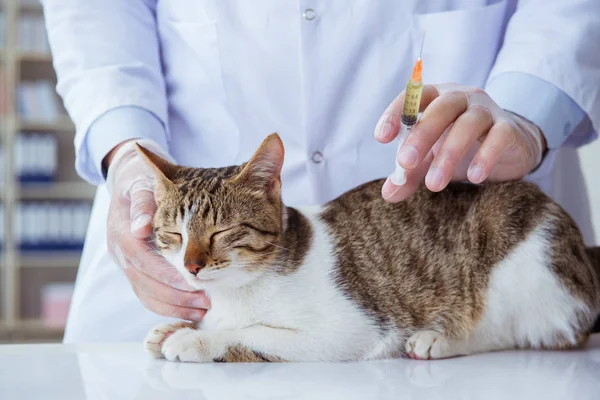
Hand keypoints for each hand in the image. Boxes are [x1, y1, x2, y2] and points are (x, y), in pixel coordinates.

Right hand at [105, 139, 209, 320]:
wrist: (129, 181)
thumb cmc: (142, 179)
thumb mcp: (143, 183)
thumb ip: (143, 203)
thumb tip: (141, 228)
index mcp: (122, 232)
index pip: (143, 260)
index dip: (167, 274)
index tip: (194, 282)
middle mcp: (120, 252)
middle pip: (145, 283)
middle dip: (175, 296)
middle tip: (205, 301)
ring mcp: (125, 263)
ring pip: (145, 293)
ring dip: (173, 306)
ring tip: (202, 309)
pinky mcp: (133, 269)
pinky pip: (147, 294)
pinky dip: (168, 305)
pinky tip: (190, 308)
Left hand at [375, 83, 546, 201]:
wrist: (508, 147)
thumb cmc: (460, 147)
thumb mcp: (430, 159)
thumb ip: (409, 174)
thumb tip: (388, 194)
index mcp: (436, 98)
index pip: (414, 97)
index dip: (396, 113)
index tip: (381, 137)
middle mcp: (461, 97)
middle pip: (441, 109)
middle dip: (421, 136)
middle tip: (406, 163)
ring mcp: (487, 110)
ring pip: (468, 124)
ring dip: (449, 154)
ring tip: (434, 185)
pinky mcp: (509, 128)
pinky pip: (498, 137)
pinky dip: (486, 156)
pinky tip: (474, 177)